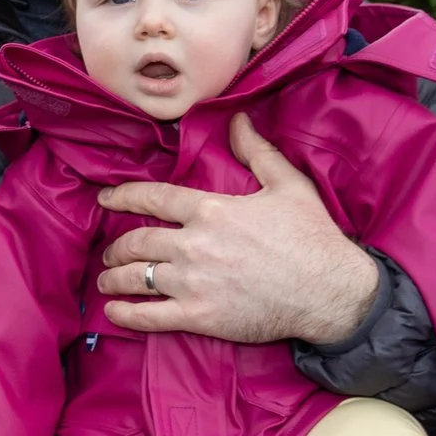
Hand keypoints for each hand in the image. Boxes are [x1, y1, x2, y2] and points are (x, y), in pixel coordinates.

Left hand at [95, 113, 379, 345]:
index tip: (104, 199)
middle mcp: (194, 244)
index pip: (153, 198)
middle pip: (137, 241)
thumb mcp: (289, 185)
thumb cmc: (313, 237)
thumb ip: (257, 152)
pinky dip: (125, 314)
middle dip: (118, 247)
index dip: (123, 197)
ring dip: (114, 278)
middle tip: (111, 252)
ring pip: (136, 277)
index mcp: (211, 211)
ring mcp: (193, 282)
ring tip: (106, 280)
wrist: (330, 291)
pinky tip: (113, 312)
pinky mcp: (199, 316)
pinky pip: (149, 315)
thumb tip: (239, 120)